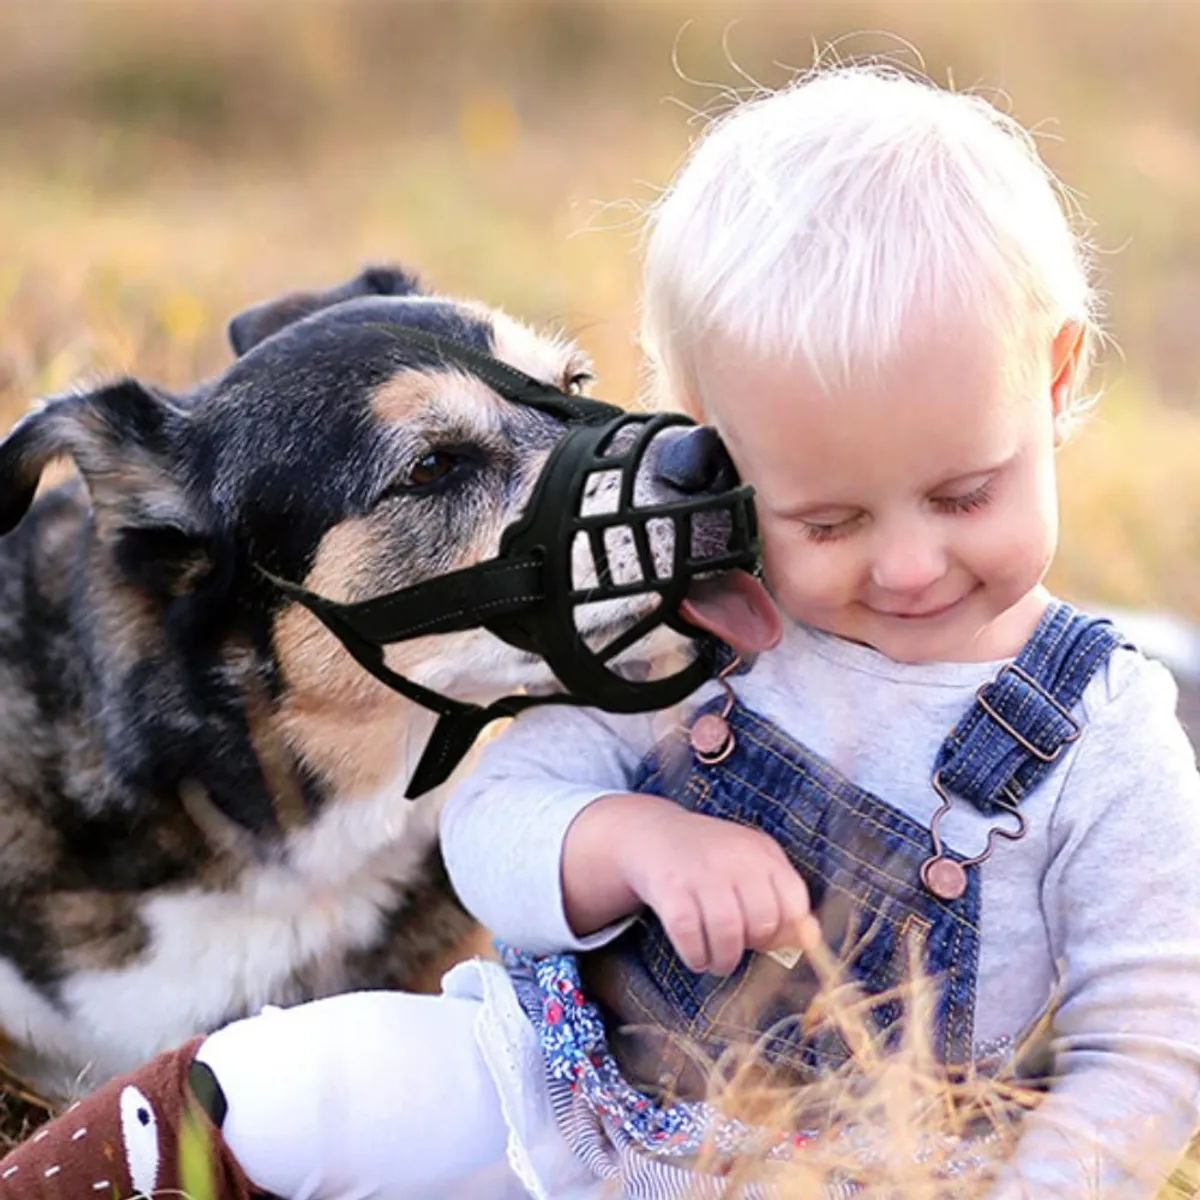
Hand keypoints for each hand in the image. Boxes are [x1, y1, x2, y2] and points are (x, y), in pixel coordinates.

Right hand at [563, 793, 819, 974]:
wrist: (654, 834)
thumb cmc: (713, 859)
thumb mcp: (752, 864)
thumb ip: (782, 897)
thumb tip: (812, 939)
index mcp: (761, 853)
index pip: (793, 902)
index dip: (787, 931)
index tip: (769, 937)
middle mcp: (734, 859)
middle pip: (761, 921)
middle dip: (753, 947)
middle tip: (740, 948)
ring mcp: (700, 872)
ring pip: (727, 933)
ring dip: (724, 960)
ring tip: (718, 962)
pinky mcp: (670, 888)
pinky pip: (689, 935)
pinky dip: (696, 956)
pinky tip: (696, 956)